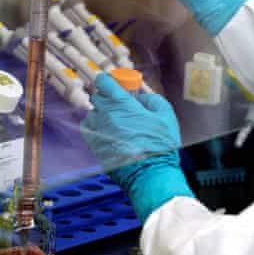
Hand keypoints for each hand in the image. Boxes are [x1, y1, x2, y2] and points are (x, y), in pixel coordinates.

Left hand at [80, 74, 193, 221]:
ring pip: (91, 113)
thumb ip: (151, 100)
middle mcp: (106, 115)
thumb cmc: (160, 147)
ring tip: (114, 121)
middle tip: (119, 103)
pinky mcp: (95, 146)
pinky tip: (106, 131)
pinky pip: (88, 129)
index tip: (113, 82)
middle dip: (107, 97)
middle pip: (97, 96)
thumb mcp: (165, 115)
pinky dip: (94, 127)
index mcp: (122, 104)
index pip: (103, 81)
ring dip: (100, 113)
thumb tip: (141, 97)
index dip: (108, 80)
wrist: (151, 175)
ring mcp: (98, 131)